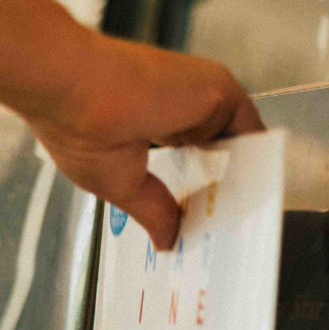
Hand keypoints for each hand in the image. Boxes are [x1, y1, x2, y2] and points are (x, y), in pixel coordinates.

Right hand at [19, 32, 261, 250]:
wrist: (72, 89)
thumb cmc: (76, 124)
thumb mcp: (119, 184)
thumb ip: (154, 210)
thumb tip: (166, 240)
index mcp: (150, 120)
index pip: (188, 157)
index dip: (196, 191)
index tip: (200, 226)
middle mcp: (178, 104)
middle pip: (216, 152)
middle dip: (221, 191)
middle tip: (227, 235)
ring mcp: (199, 97)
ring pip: (236, 145)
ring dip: (241, 181)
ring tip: (243, 226)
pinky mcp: (218, 90)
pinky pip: (252, 134)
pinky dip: (255, 166)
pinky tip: (253, 200)